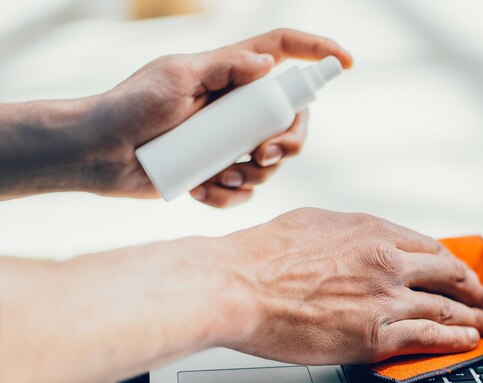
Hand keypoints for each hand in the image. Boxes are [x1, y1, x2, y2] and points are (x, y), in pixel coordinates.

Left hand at [85, 29, 351, 206]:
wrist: (99, 153)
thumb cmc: (129, 106)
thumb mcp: (174, 77)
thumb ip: (223, 67)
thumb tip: (269, 63)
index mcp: (230, 74)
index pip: (284, 51)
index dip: (318, 53)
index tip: (346, 65)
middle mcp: (236, 106)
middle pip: (291, 118)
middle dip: (291, 141)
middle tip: (266, 156)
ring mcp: (229, 141)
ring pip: (272, 161)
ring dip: (255, 175)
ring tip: (221, 176)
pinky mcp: (217, 171)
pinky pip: (245, 190)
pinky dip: (229, 196)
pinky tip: (201, 191)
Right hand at [216, 208, 482, 364]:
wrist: (238, 284)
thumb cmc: (264, 255)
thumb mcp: (313, 223)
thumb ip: (350, 233)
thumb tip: (367, 241)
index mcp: (371, 231)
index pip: (429, 248)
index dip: (451, 264)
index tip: (458, 272)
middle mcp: (386, 261)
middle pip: (449, 274)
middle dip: (473, 289)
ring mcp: (384, 299)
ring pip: (447, 307)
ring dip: (474, 317)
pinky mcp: (375, 335)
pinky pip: (430, 337)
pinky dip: (455, 340)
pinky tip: (467, 341)